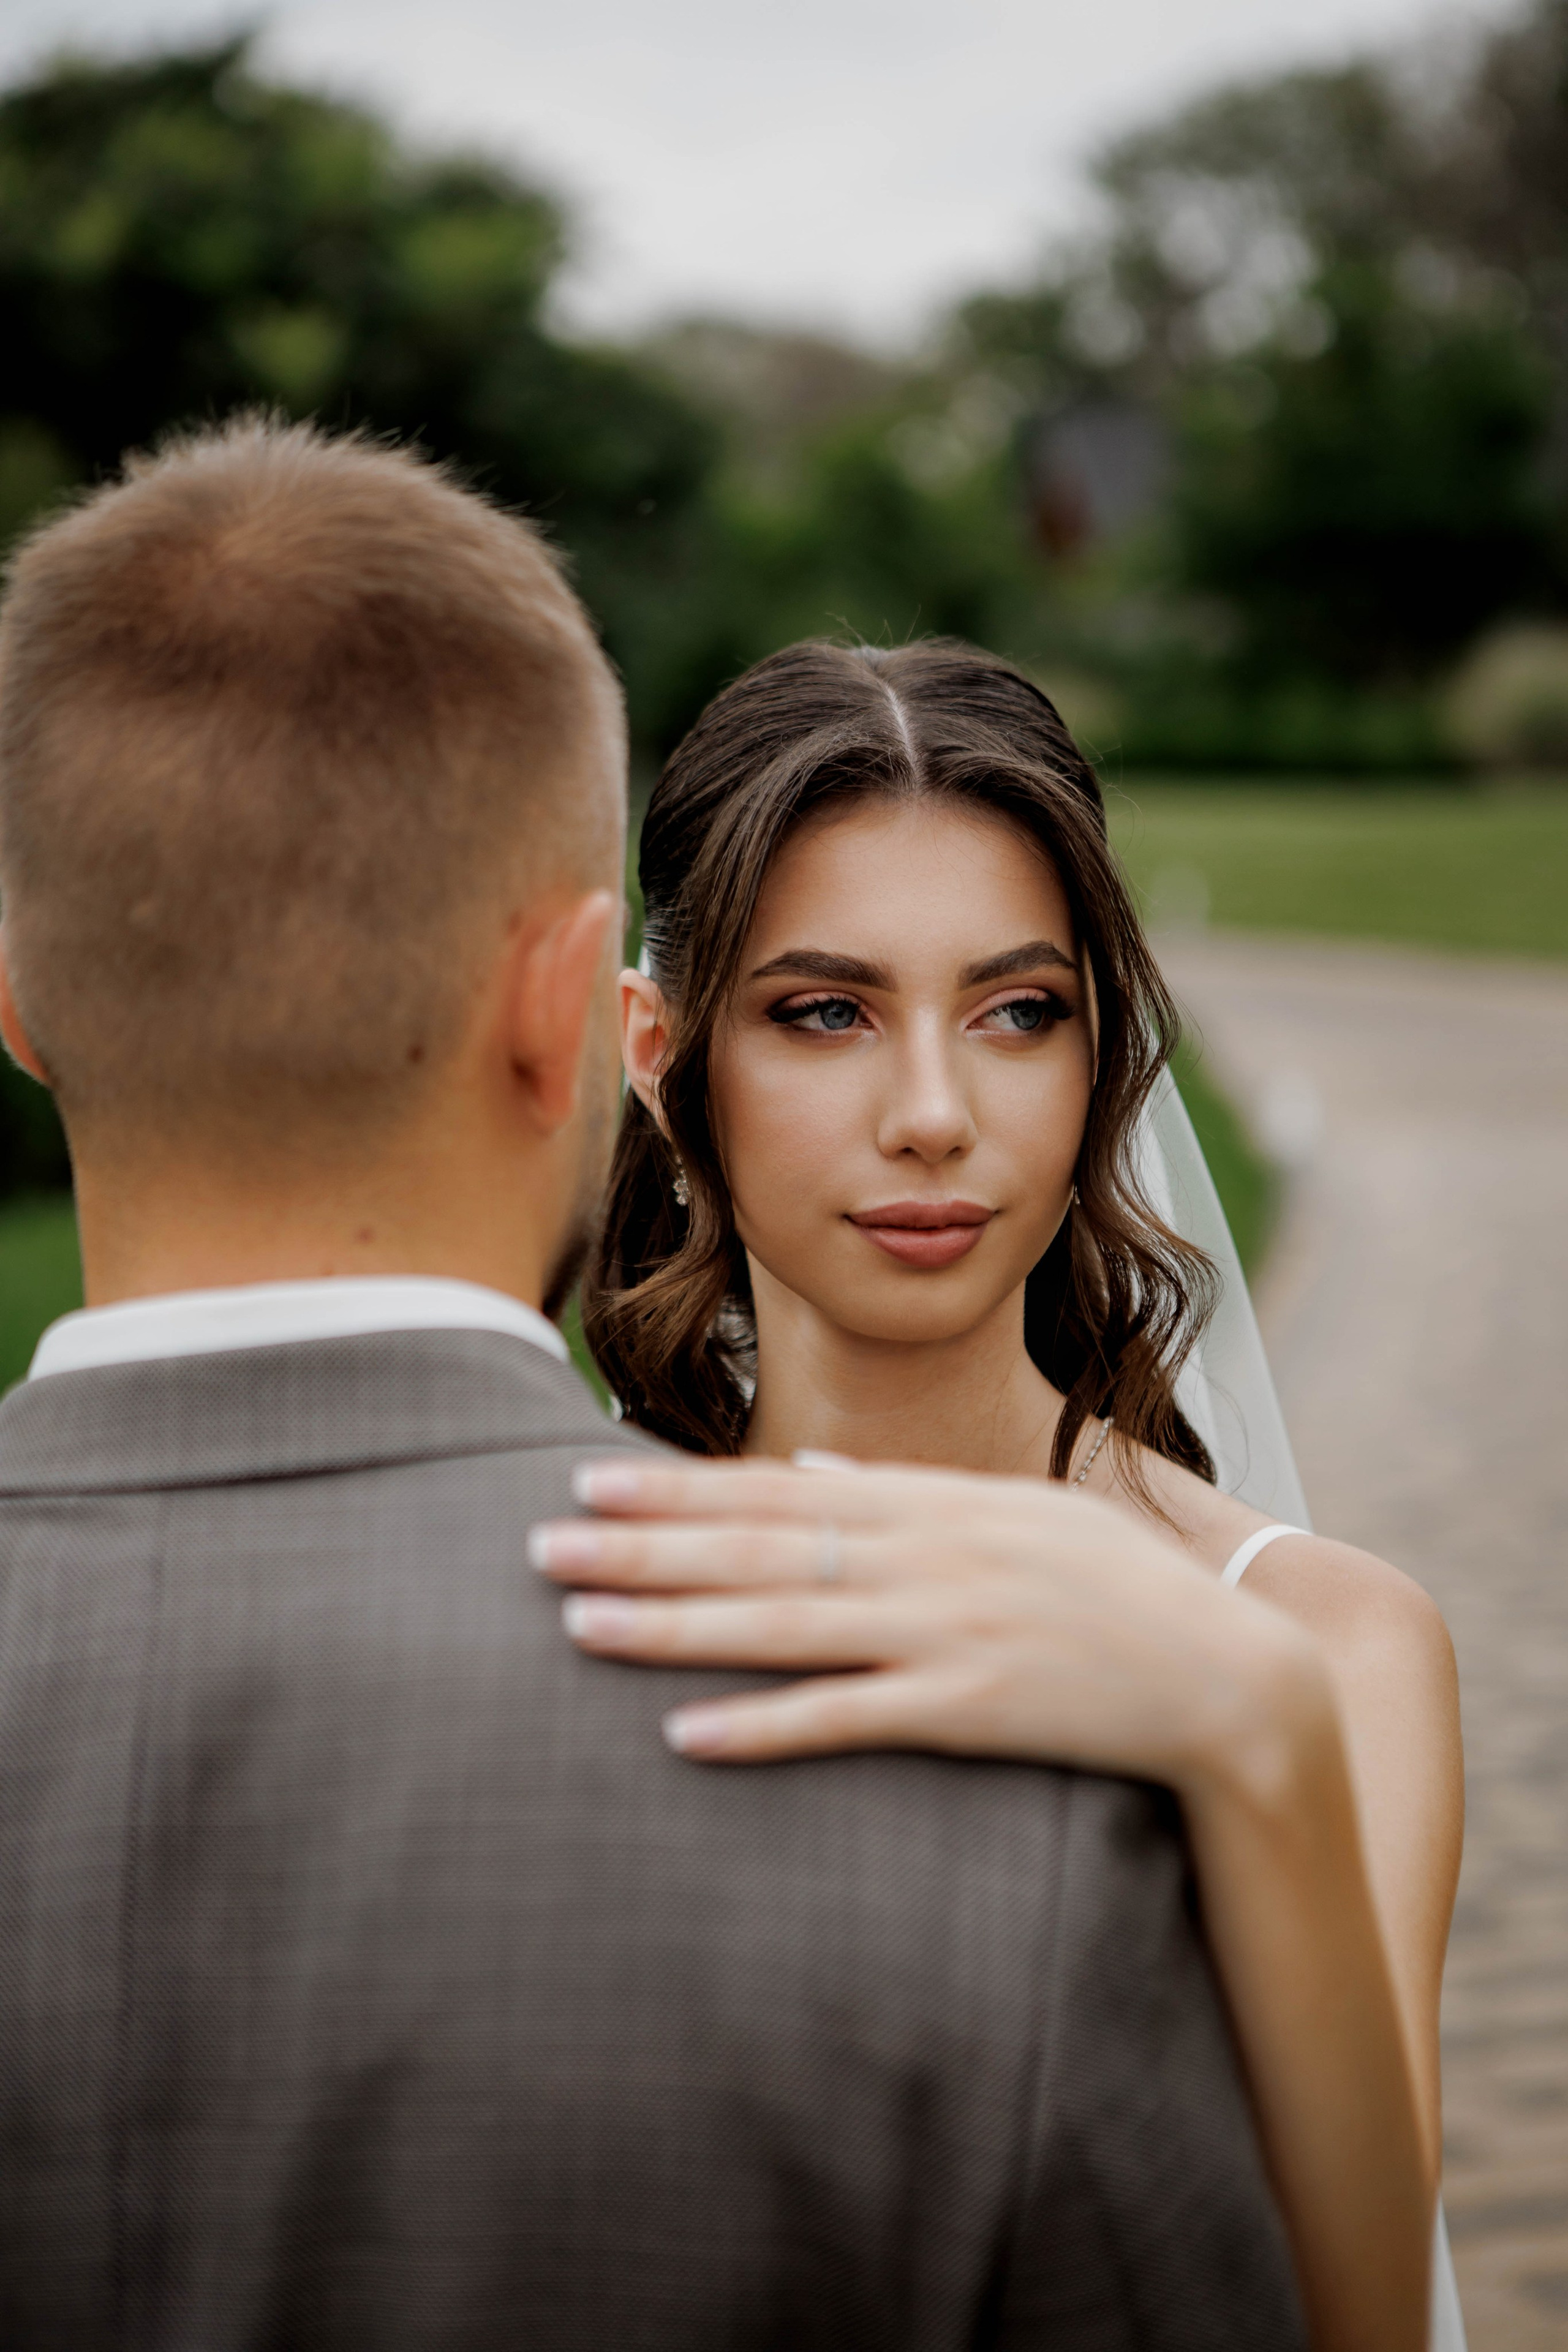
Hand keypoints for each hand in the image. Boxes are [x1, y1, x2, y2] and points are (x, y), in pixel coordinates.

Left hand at [528, 1457, 1322, 1796]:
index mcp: (937, 1504)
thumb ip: (909, 1492)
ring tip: (577, 1618)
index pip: (780, 1487)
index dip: (679, 1482)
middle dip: (644, 1543)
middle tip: (538, 1540)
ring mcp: (950, 1633)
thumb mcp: (1017, 1513)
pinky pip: (848, 1721)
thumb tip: (816, 1462)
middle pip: (758, 1548)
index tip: (589, 1474)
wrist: (1232, 1677)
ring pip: (783, 1625)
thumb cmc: (1115, 1590)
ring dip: (673, 1623)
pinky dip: (765, 1726)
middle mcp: (931, 1557)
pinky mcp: (972, 1713)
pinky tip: (685, 1731)